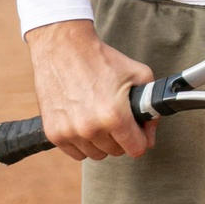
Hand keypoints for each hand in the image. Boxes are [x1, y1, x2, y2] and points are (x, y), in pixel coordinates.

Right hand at [25, 20, 155, 160]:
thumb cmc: (102, 60)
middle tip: (118, 118)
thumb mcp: (139, 74)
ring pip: (96, 154)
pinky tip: (85, 122)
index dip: (142, 140)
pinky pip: (76, 153)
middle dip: (122, 137)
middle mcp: (90, 128)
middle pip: (116, 152)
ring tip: (100, 118)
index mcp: (114, 116)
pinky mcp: (53, 134)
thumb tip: (150, 132)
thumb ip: (151, 106)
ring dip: (101, 141)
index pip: (137, 149)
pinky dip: (82, 142)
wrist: (64, 49)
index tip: (139, 132)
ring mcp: (69, 133)